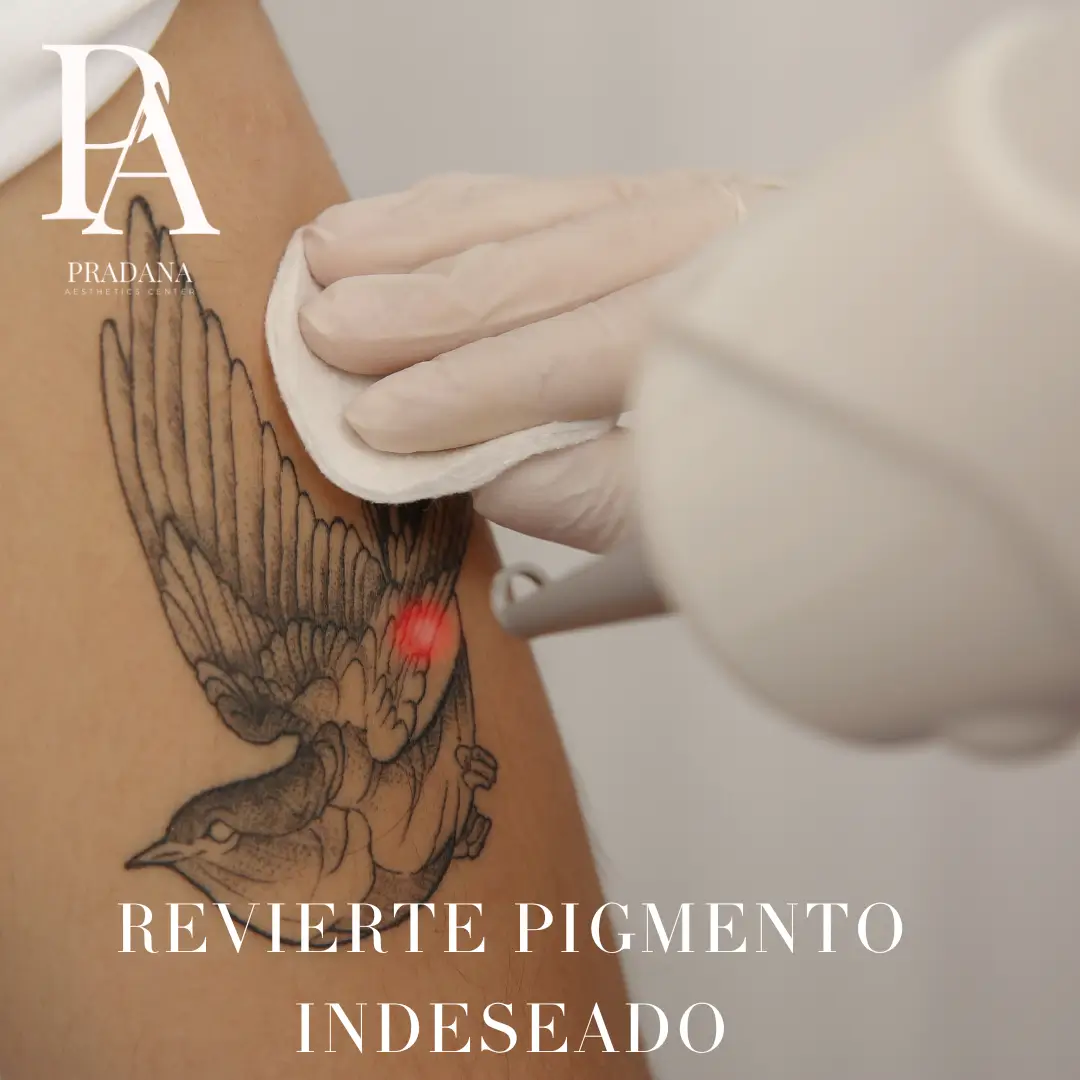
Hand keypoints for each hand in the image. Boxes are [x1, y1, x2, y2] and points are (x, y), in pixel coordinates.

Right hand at [299, 171, 782, 550]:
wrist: (892, 389)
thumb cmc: (815, 471)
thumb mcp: (715, 520)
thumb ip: (599, 498)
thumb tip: (489, 475)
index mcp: (735, 337)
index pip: (577, 360)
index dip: (468, 397)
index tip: (380, 424)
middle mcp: (716, 253)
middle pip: (545, 273)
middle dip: (422, 308)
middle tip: (323, 332)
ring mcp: (694, 212)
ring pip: (537, 217)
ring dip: (421, 240)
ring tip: (327, 258)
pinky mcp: (669, 200)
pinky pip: (553, 194)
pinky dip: (468, 209)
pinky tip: (403, 219)